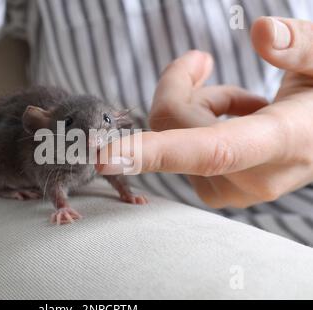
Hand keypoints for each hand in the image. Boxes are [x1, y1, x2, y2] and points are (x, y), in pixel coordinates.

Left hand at [96, 17, 312, 208]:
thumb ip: (301, 45)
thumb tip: (258, 30)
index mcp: (279, 142)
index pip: (210, 151)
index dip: (155, 152)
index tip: (103, 156)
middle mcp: (253, 177)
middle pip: (174, 128)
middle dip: (177, 87)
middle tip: (199, 61)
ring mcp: (235, 189)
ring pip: (172, 140)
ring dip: (193, 106)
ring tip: (236, 98)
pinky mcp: (221, 191)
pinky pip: (181, 155)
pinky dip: (194, 125)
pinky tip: (228, 117)